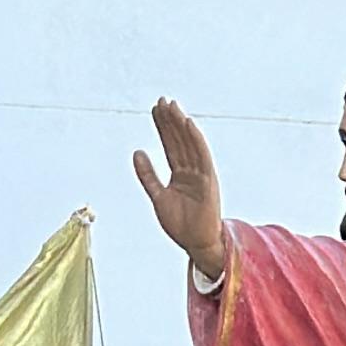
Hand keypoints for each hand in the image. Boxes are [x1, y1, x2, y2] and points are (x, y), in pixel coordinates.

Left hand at [130, 99, 230, 283]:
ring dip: (181, 124)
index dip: (163, 127)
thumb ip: (147, 175)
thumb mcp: (157, 196)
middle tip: (161, 100)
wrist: (196, 244)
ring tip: (172, 106)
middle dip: (170, 120)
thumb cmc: (180, 224)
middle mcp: (192, 171)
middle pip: (179, 140)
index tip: (155, 109)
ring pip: (189, 144)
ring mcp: (201, 175)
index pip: (170, 145)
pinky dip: (196, 139)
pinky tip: (189, 124)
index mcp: (180, 174)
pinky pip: (202, 156)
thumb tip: (137, 152)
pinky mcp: (208, 181)